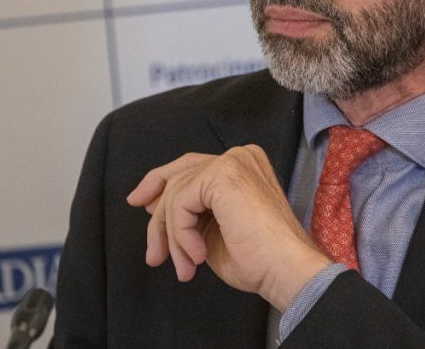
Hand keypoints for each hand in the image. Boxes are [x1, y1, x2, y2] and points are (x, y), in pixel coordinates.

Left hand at [126, 145, 331, 310]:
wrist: (284, 269)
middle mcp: (239, 156)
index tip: (140, 204)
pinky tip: (197, 255)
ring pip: (176, 192)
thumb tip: (152, 203)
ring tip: (186, 266)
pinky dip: (181, 234)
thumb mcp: (213, 230)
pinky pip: (180, 202)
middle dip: (158, 215)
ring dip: (173, 236)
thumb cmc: (258, 259)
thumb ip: (189, 212)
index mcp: (242, 165)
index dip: (160, 183)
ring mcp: (232, 162)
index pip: (191, 166)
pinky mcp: (223, 174)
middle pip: (179, 174)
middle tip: (154, 253)